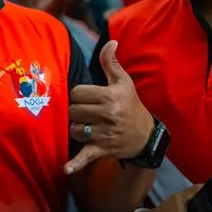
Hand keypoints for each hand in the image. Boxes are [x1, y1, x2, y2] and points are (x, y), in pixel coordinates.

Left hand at [66, 41, 154, 173]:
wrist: (146, 135)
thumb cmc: (131, 105)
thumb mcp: (123, 82)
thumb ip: (111, 63)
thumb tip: (111, 42)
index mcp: (110, 97)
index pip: (77, 93)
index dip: (78, 95)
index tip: (86, 98)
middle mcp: (108, 115)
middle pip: (73, 111)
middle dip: (75, 111)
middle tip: (85, 112)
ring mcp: (104, 135)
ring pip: (74, 130)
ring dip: (76, 128)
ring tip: (86, 125)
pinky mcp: (102, 150)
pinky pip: (86, 157)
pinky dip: (76, 164)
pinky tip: (66, 169)